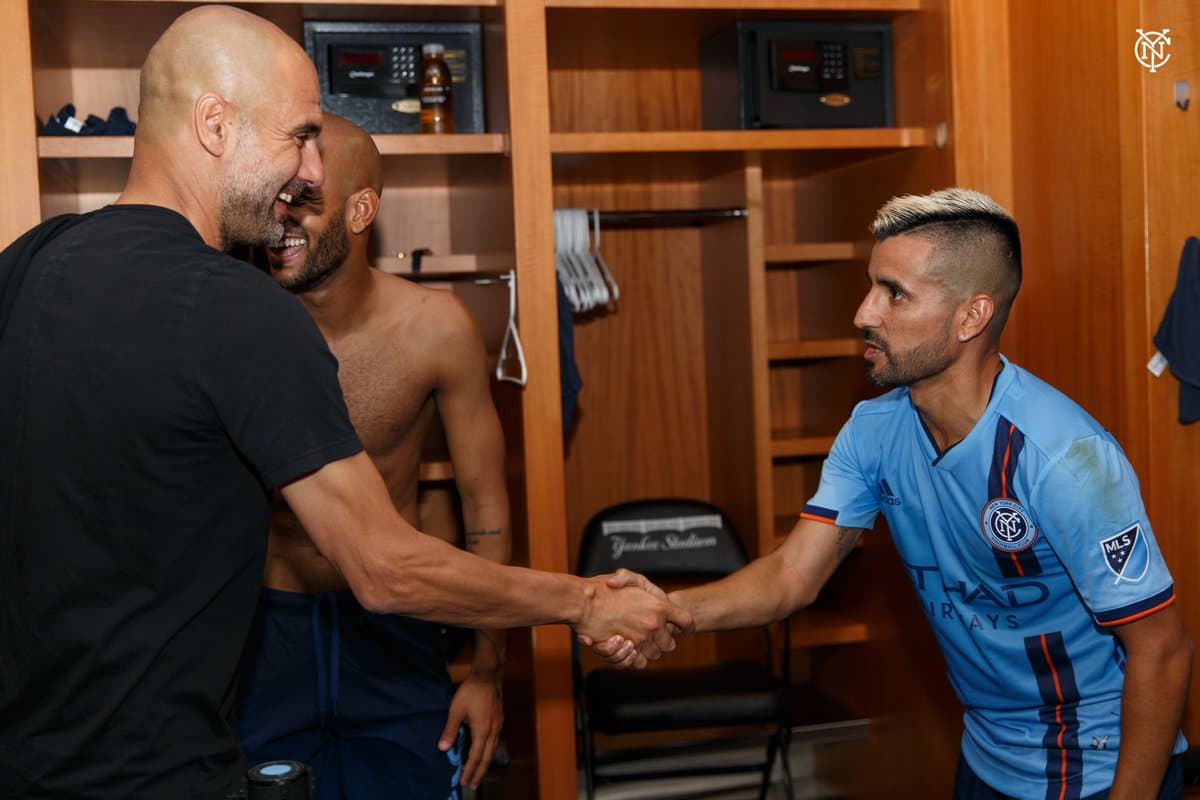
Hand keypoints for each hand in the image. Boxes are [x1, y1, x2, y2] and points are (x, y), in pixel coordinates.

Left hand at [438, 672, 502, 790]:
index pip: (476, 756)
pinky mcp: (500, 719)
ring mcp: (498, 725)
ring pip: (493, 749)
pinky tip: (486, 751)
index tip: (464, 781)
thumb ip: (450, 730)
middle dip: (480, 772)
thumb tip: (442, 749)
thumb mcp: (456, 710)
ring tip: (479, 772)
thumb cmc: (470, 692)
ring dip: (486, 763)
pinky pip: (495, 741)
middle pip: (487, 757)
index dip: (470, 770)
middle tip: (473, 785)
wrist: (488, 675)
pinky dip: (489, 751)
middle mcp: (493, 731)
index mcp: (482, 731)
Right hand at [575, 569, 692, 666]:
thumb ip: (644, 585)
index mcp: (660, 605)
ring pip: (654, 654)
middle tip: (651, 633)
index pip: (687, 621)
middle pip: (670, 643)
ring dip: (647, 650)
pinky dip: (634, 659)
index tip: (685, 628)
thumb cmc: (603, 586)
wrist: (581, 600)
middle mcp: (654, 624)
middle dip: (663, 640)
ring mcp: (641, 639)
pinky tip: (627, 649)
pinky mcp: (626, 650)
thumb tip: (655, 601)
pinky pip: (639, 662)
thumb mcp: (628, 577)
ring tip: (634, 640)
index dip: (686, 625)